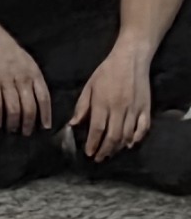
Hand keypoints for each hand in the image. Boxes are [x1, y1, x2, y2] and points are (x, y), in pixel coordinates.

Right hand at [0, 16, 55, 137]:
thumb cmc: (6, 47)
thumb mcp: (26, 59)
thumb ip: (31, 76)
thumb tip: (35, 95)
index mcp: (33, 73)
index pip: (44, 98)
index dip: (45, 114)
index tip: (45, 126)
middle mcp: (22, 79)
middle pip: (29, 107)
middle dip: (29, 123)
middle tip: (26, 132)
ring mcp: (6, 81)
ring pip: (14, 108)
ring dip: (14, 122)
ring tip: (12, 130)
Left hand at [71, 42, 152, 161]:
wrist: (130, 60)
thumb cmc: (106, 72)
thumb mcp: (89, 86)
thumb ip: (81, 106)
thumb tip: (72, 124)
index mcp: (102, 103)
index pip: (97, 129)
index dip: (92, 143)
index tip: (88, 153)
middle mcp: (119, 109)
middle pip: (112, 136)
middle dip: (104, 149)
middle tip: (99, 158)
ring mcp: (134, 109)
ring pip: (127, 134)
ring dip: (118, 147)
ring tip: (110, 153)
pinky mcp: (145, 108)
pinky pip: (143, 128)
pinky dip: (137, 138)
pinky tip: (130, 144)